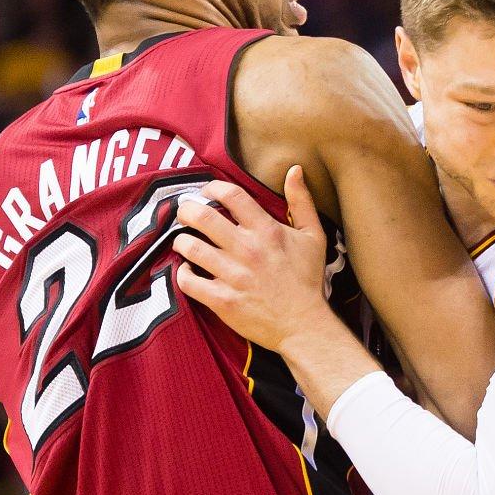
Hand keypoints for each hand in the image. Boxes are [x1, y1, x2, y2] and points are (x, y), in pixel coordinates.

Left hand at [175, 168, 334, 353]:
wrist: (303, 324)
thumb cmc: (307, 279)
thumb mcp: (313, 235)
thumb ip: (302, 201)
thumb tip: (295, 169)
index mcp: (267, 231)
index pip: (232, 196)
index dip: (213, 188)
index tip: (206, 191)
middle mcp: (248, 250)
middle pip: (203, 217)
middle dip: (186, 210)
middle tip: (183, 211)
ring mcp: (233, 276)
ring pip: (190, 248)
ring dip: (181, 240)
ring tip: (183, 240)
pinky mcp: (221, 300)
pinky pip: (188, 282)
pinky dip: (182, 273)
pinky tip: (187, 270)